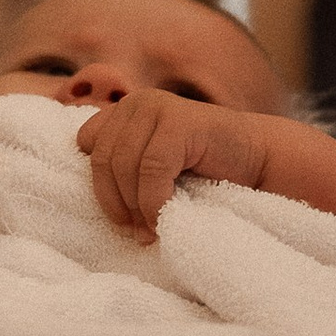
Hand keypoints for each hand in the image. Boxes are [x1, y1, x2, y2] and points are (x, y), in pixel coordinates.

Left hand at [75, 89, 272, 240]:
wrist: (258, 160)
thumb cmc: (203, 171)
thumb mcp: (153, 166)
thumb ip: (124, 167)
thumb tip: (78, 201)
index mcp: (124, 110)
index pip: (86, 144)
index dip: (101, 184)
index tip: (121, 216)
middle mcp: (136, 102)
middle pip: (103, 160)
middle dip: (116, 203)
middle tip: (136, 233)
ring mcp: (158, 106)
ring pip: (125, 167)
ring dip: (137, 208)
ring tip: (151, 231)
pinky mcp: (179, 121)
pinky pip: (152, 170)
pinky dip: (155, 202)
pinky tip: (165, 220)